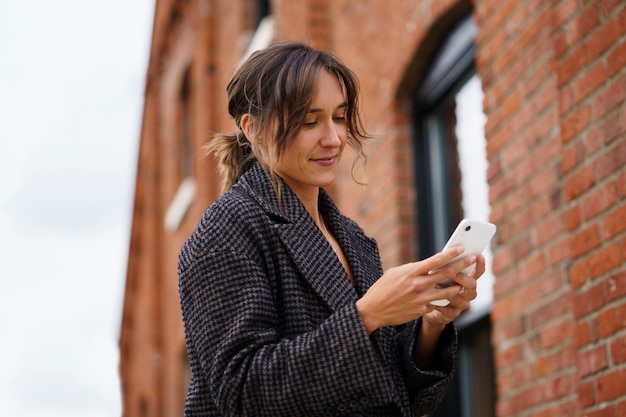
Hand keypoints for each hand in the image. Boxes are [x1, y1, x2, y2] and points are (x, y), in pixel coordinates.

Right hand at [356, 246, 481, 333]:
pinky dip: (442, 301)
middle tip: (474, 258)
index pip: (436, 260)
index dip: (451, 253)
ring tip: (465, 283)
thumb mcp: (396, 273)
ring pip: (448, 291)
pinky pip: (437, 304)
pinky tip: (447, 299)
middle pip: (446, 273)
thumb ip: (413, 269)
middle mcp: (418, 284)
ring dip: (458, 286)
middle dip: (463, 264)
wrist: (374, 310)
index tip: (462, 247)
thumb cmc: (383, 288)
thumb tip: (426, 266)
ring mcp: (422, 299)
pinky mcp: (422, 310)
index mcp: (411, 272)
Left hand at [422, 254, 484, 327]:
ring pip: (459, 297)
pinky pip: (448, 308)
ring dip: (448, 290)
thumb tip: (445, 253)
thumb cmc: (436, 286)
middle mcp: (468, 293)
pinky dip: (439, 303)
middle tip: (451, 273)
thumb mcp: (442, 274)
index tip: (478, 256)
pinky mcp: (452, 314)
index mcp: (467, 280)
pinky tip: (431, 299)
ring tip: (436, 285)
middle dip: (461, 278)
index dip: (480, 265)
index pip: (478, 272)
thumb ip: (447, 266)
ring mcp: (461, 304)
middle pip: (471, 284)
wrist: (429, 307)